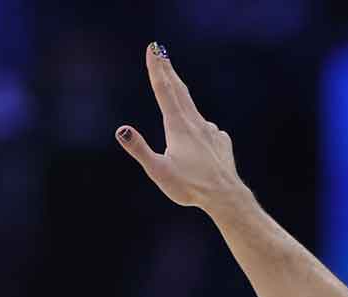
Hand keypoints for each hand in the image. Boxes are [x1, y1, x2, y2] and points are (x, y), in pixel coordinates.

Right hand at [116, 44, 248, 214]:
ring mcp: (210, 130)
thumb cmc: (190, 187)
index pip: (164, 90)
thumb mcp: (158, 171)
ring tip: (174, 84)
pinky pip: (205, 128)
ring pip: (192, 107)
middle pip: (179, 90)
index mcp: (178, 126)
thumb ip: (139, 149)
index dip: (157, 68)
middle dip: (167, 69)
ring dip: (180, 93)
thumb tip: (121, 129)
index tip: (153, 49)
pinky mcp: (220, 141)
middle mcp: (195, 123)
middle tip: (160, 50)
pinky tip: (197, 131)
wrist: (226, 197)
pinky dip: (197, 124)